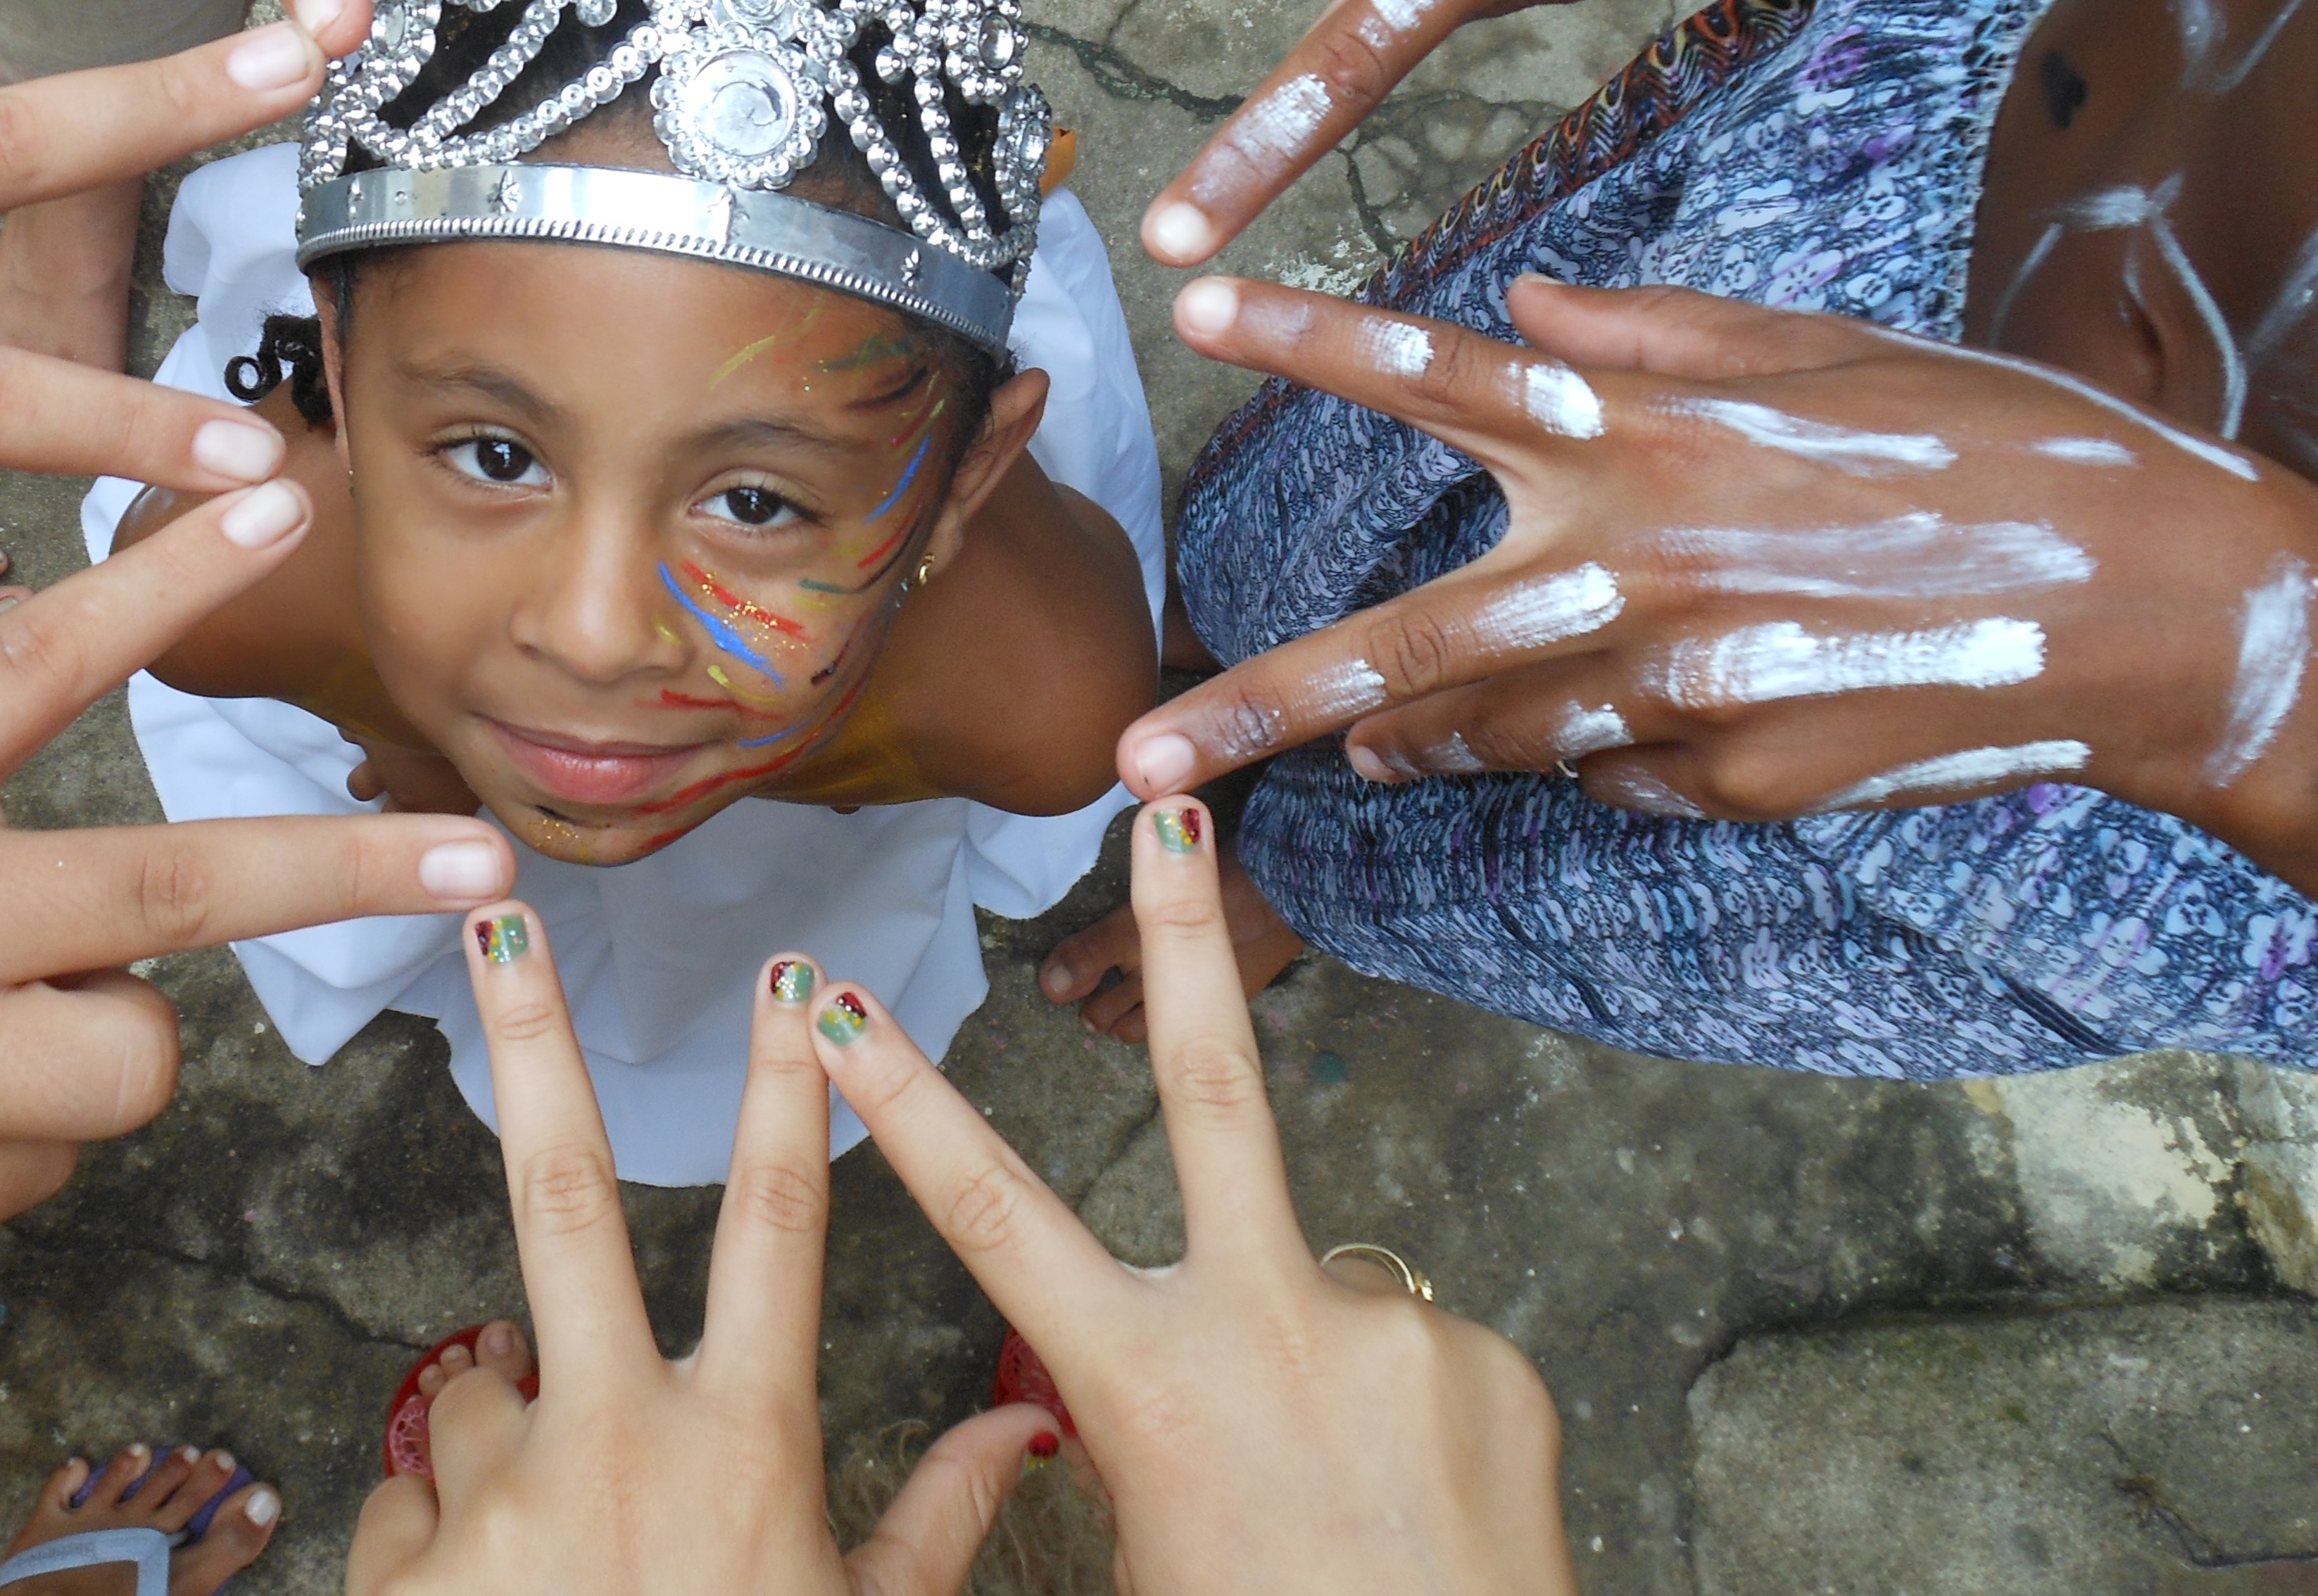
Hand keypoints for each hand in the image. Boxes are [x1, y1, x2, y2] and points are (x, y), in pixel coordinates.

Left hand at [348, 911, 1039, 1593]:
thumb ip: (932, 1524)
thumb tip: (1028, 1420)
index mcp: (745, 1448)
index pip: (781, 1228)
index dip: (793, 1098)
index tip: (797, 984)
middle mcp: (619, 1441)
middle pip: (569, 1191)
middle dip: (536, 1039)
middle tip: (497, 916)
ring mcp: (503, 1498)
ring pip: (481, 1396)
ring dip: (511, 1443)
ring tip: (564, 1558)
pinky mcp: (414, 1562)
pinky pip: (415, 1504)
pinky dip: (446, 1537)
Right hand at [812, 795, 1574, 1594]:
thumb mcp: (1147, 1560)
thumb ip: (1136, 1442)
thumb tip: (1146, 1392)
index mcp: (1146, 1390)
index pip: (990, 1217)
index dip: (898, 1106)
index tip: (834, 1001)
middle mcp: (1262, 1329)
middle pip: (1207, 1085)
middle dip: (1182, 934)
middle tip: (1168, 797)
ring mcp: (1384, 1331)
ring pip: (1323, 1301)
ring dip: (1319, 1376)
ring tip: (1347, 1510)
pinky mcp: (1483, 1357)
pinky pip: (1416, 1358)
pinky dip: (1402, 1418)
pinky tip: (1414, 1506)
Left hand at [1122, 277, 2317, 914]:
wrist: (2152, 608)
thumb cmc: (1984, 447)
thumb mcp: (1821, 350)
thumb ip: (1658, 333)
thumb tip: (1534, 310)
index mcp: (1651, 434)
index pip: (1443, 372)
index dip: (1312, 332)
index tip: (1194, 300)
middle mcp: (1639, 570)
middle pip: (1409, 645)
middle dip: (1262, 708)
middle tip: (1136, 758)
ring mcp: (1682, 694)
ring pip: (1497, 732)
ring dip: (1411, 739)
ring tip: (1342, 752)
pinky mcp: (1736, 781)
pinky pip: (1619, 772)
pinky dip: (1599, 748)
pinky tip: (1634, 719)